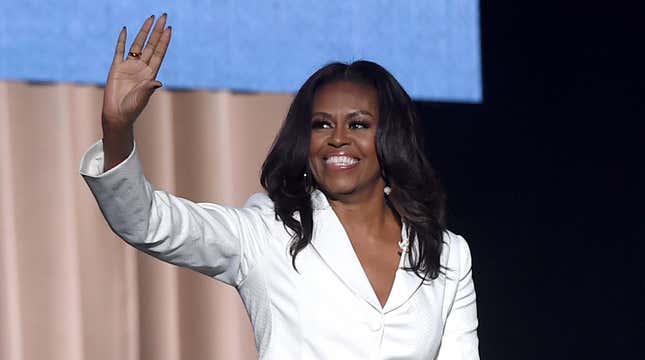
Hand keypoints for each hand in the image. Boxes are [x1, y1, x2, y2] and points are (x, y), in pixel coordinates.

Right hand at [102, 14, 171, 129]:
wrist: (117, 114)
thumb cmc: (132, 109)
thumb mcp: (142, 98)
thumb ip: (149, 89)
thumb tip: (158, 82)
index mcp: (150, 74)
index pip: (159, 53)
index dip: (164, 41)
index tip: (169, 28)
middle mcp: (141, 67)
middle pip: (151, 45)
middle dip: (157, 31)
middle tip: (164, 16)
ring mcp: (129, 66)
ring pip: (138, 44)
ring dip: (144, 31)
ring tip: (150, 18)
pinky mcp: (116, 68)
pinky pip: (119, 50)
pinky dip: (122, 40)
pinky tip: (126, 30)